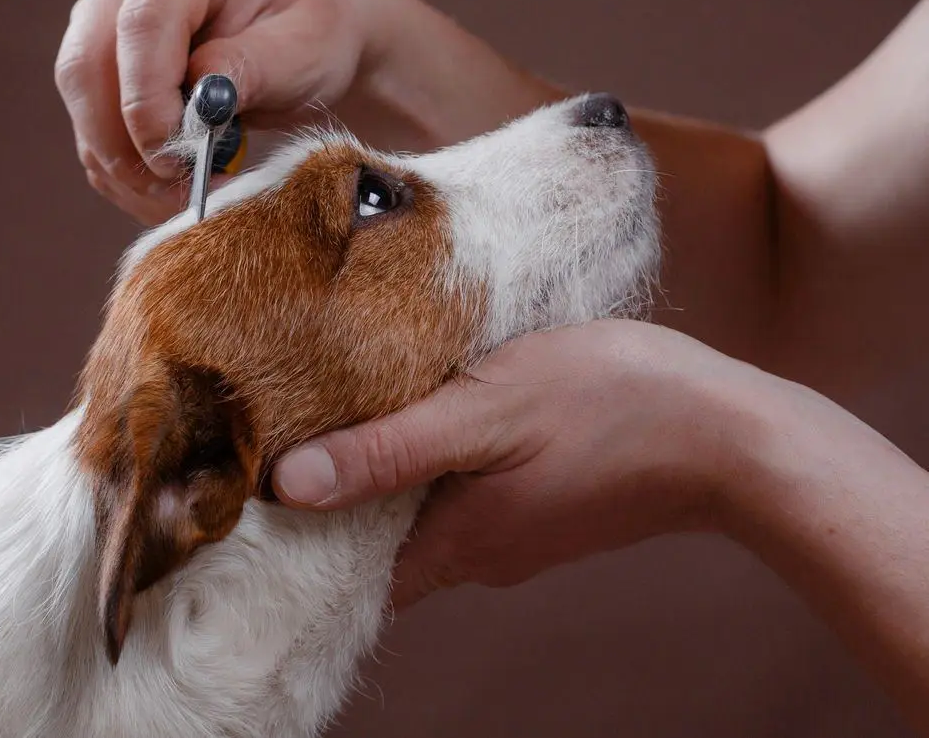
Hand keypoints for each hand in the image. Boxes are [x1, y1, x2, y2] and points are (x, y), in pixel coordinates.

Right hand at [54, 0, 370, 224]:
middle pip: (88, 66)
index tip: (178, 157)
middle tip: (182, 195)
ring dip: (126, 170)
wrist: (305, 38)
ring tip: (187, 201)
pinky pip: (91, 130)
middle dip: (128, 146)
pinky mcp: (99, 66)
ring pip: (83, 106)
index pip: (140, 23)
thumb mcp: (307, 48)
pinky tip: (170, 195)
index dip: (147, 99)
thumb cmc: (314, 33)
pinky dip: (124, 176)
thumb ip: (253, 66)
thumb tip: (200, 97)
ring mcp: (105, 18)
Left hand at [271, 319, 774, 608]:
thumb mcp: (483, 410)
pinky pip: (466, 494)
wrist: (728, 434)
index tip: (251, 500)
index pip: (347, 572)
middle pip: (381, 543)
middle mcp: (479, 553)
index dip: (296, 542)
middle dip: (335, 501)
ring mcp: (514, 533)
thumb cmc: (610, 407)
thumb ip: (388, 450)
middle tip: (289, 438)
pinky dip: (435, 462)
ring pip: (424, 514)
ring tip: (349, 412)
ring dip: (387, 474)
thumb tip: (288, 485)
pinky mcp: (541, 504)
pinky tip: (430, 413)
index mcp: (455, 542)